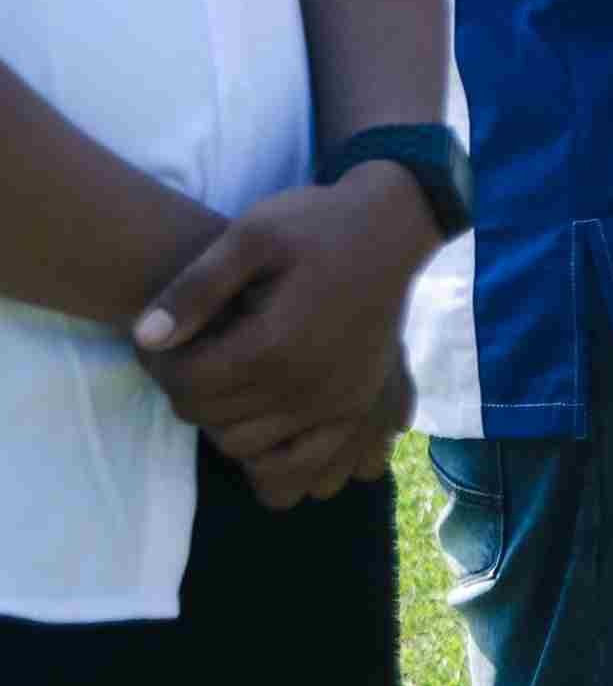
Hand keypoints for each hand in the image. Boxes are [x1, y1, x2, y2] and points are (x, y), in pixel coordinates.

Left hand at [135, 167, 443, 505]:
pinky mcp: (352, 407)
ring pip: (241, 444)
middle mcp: (307, 388)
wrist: (393, 226)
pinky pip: (295, 460)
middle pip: (206, 417)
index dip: (157, 361)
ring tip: (226, 369)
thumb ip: (194, 287)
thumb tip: (145, 338)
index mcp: (275, 345)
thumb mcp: (249, 235)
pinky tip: (259, 406)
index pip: (185, 384)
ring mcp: (334, 403)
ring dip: (220, 414)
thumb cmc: (316, 224)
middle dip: (185, 385)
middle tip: (193, 346)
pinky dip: (266, 449)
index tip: (160, 333)